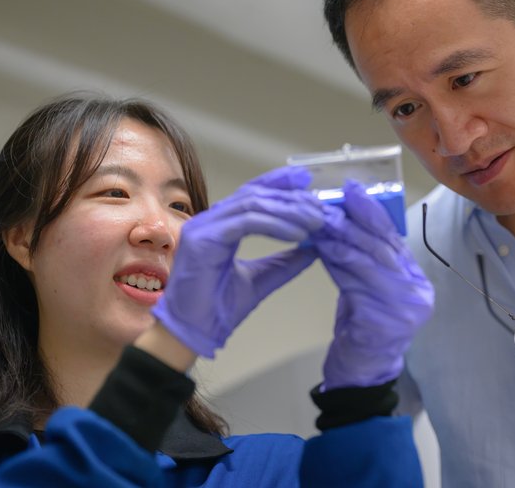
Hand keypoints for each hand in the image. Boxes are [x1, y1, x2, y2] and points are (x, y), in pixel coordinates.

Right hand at [152, 166, 324, 357]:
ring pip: (252, 205)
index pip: (252, 192)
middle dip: (291, 197)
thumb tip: (315, 247)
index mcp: (220, 225)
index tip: (307, 180)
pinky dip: (275, 225)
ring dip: (288, 211)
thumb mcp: (262, 279)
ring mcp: (203, 227)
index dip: (279, 182)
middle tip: (321, 207)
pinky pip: (246, 223)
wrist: (193, 335)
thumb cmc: (218, 310)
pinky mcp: (203, 240)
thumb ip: (286, 262)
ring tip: (316, 221)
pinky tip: (298, 234)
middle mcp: (210, 220)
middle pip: (255, 194)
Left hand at [311, 180, 433, 389]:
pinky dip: (333, 264)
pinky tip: (318, 250)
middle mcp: (417, 293)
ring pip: (365, 261)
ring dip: (337, 238)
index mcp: (417, 279)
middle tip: (327, 202)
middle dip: (350, 220)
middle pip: (380, 246)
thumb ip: (367, 257)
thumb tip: (343, 216)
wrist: (362, 373)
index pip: (393, 237)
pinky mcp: (383, 323)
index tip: (351, 187)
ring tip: (316, 222)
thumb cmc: (363, 326)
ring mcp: (404, 309)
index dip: (372, 210)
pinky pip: (353, 284)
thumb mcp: (369, 286)